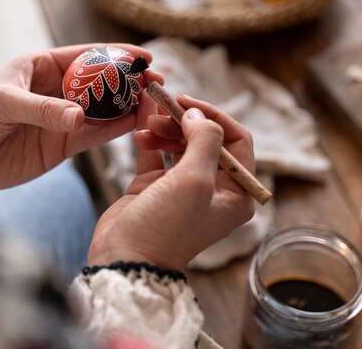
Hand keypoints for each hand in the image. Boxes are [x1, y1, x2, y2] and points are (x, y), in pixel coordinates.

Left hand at [0, 44, 160, 189]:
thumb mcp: (3, 104)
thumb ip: (42, 109)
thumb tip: (80, 117)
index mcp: (42, 66)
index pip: (87, 55)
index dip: (118, 55)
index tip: (144, 58)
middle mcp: (57, 90)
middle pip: (102, 83)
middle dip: (130, 82)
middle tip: (157, 85)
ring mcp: (62, 118)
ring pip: (104, 110)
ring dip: (129, 107)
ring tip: (155, 105)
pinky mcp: (62, 144)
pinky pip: (95, 135)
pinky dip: (116, 130)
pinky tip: (137, 125)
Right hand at [88, 92, 254, 270]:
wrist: (125, 259)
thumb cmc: (166, 227)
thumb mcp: (195, 181)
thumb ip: (205, 141)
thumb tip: (198, 115)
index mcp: (235, 193)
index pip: (236, 142)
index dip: (213, 117)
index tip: (186, 103)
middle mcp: (213, 188)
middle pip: (205, 139)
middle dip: (185, 121)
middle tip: (163, 108)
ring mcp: (183, 187)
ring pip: (179, 143)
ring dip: (165, 129)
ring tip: (147, 127)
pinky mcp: (155, 187)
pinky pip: (157, 153)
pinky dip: (150, 138)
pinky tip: (140, 127)